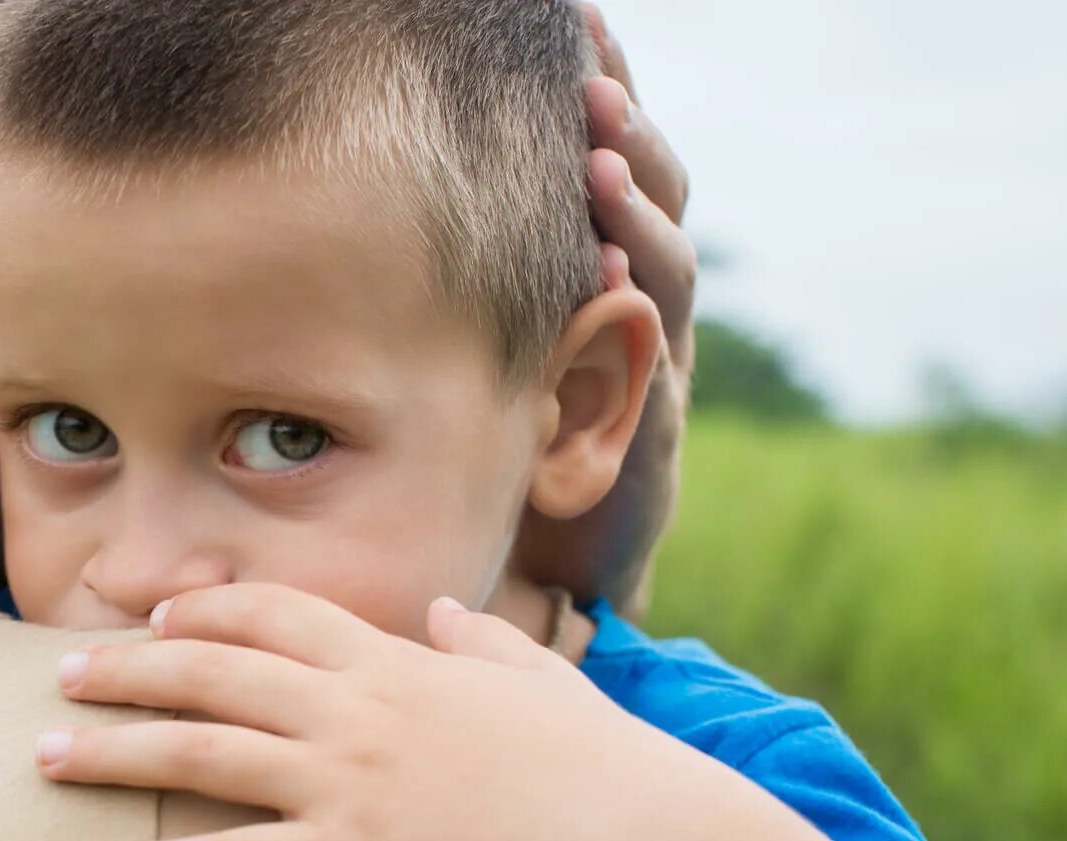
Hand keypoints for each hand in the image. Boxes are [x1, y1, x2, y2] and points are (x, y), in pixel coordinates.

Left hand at [35, 584, 743, 840]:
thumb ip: (481, 639)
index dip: (204, 610)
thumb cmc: (601, 765)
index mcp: (396, 660)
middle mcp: (355, 707)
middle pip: (211, 671)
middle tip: (58, 676)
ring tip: (40, 759)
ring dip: (111, 754)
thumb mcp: (540, 679)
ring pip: (198, 755)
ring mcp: (347, 779)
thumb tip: (443, 611)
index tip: (155, 616)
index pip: (275, 612)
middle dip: (126, 670)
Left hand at [514, 4, 695, 615]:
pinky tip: (611, 288)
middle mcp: (644, 308)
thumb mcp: (494, 336)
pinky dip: (635, 333)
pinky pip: (654, 381)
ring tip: (599, 168)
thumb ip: (484, 265)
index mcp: (608, 270)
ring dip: (637, 219)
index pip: (617, 169)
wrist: (555, 560)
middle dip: (628, 140)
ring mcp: (656, 376)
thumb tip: (398, 166)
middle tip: (590, 88)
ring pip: (667, 280)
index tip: (579, 22)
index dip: (609, 95)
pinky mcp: (648, 451)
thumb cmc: (513, 432)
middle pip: (658, 204)